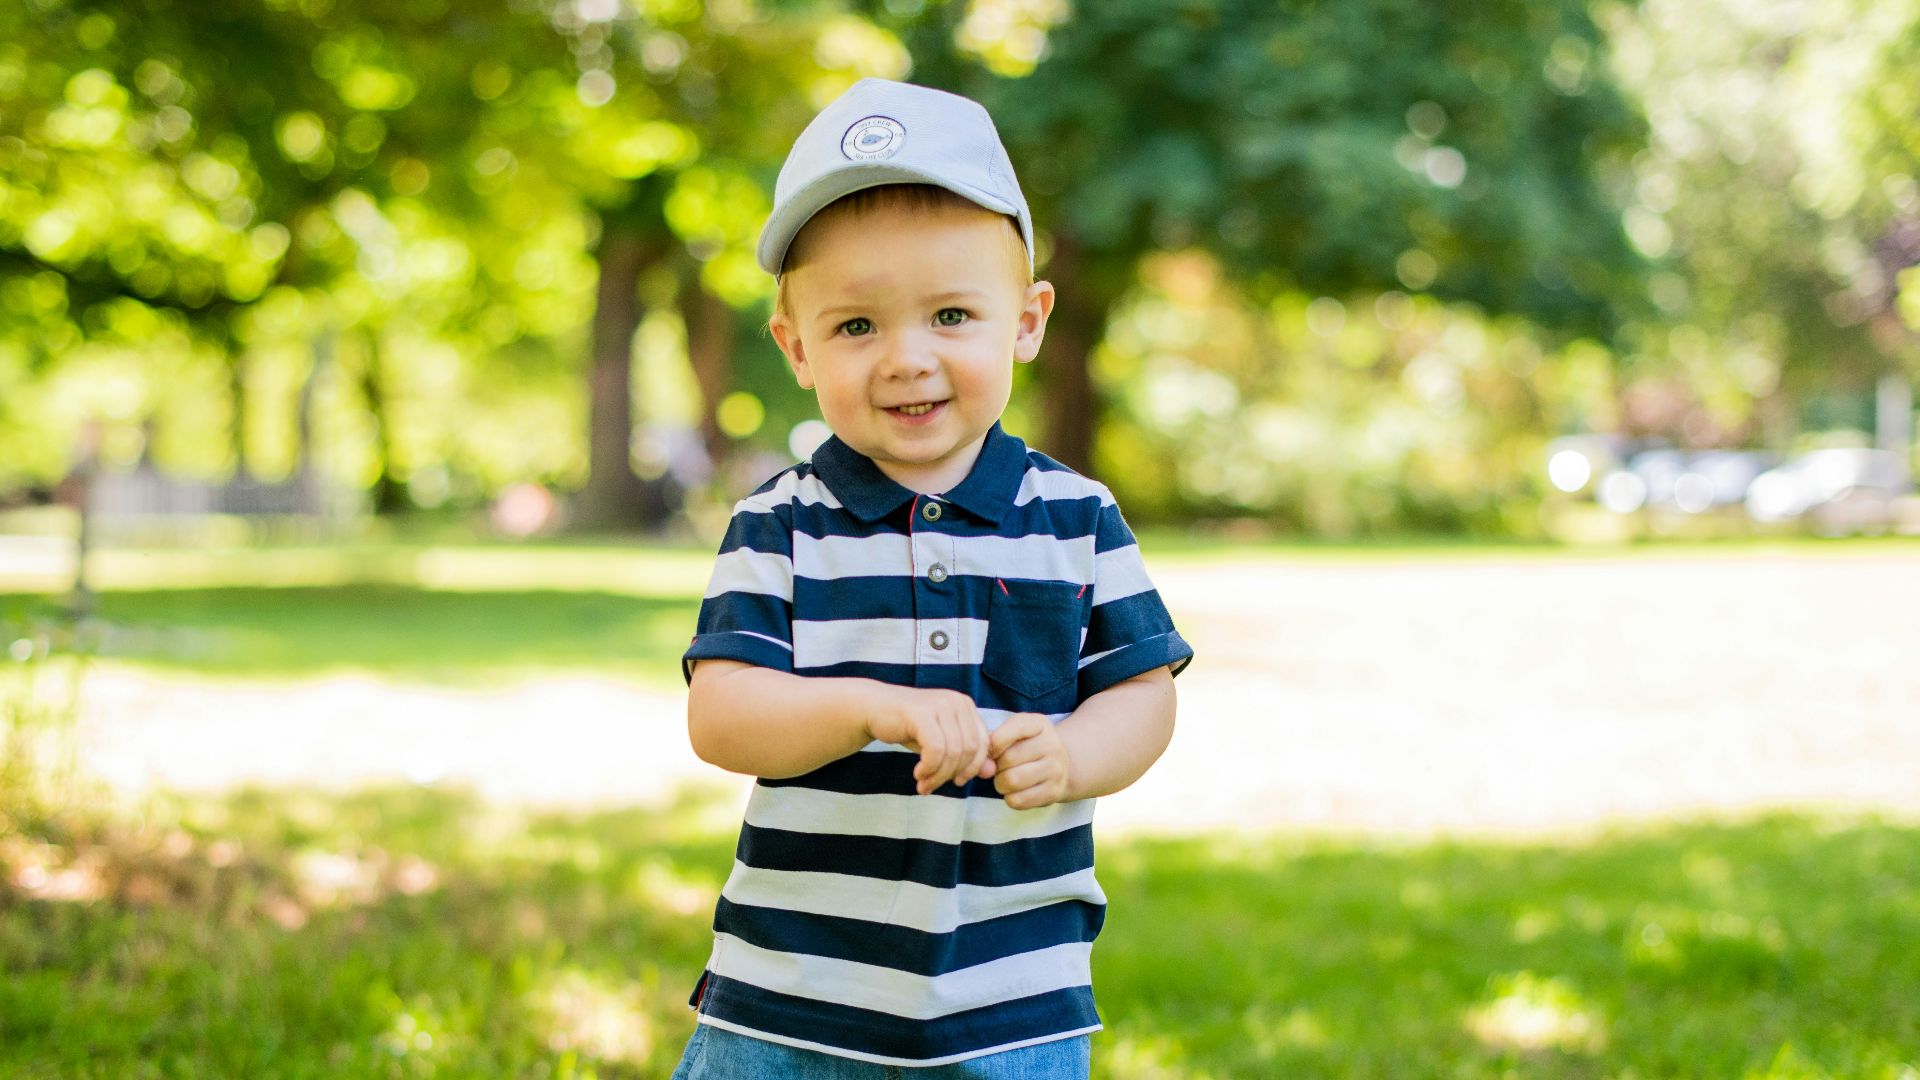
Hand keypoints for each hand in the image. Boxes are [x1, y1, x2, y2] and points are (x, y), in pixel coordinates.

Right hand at [865, 686, 997, 795]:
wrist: (873, 708)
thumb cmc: (909, 726)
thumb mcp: (941, 742)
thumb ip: (966, 756)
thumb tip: (991, 773)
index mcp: (966, 706)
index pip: (983, 743)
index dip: (973, 767)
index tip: (957, 782)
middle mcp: (957, 701)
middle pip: (970, 749)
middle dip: (953, 774)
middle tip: (932, 786)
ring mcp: (940, 705)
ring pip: (953, 752)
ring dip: (938, 775)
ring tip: (923, 784)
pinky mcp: (922, 713)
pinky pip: (936, 749)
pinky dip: (929, 768)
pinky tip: (918, 774)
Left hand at [987, 713, 1071, 809]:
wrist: (1063, 766)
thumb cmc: (1028, 747)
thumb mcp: (1016, 732)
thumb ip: (996, 738)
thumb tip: (982, 762)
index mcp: (1039, 724)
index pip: (1015, 728)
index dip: (994, 743)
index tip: (992, 751)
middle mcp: (1052, 745)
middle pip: (1008, 759)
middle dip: (995, 767)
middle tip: (999, 768)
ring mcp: (1055, 770)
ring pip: (1012, 781)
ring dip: (1000, 784)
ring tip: (1005, 780)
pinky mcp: (1053, 792)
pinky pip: (1018, 800)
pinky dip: (1009, 798)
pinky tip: (1015, 791)